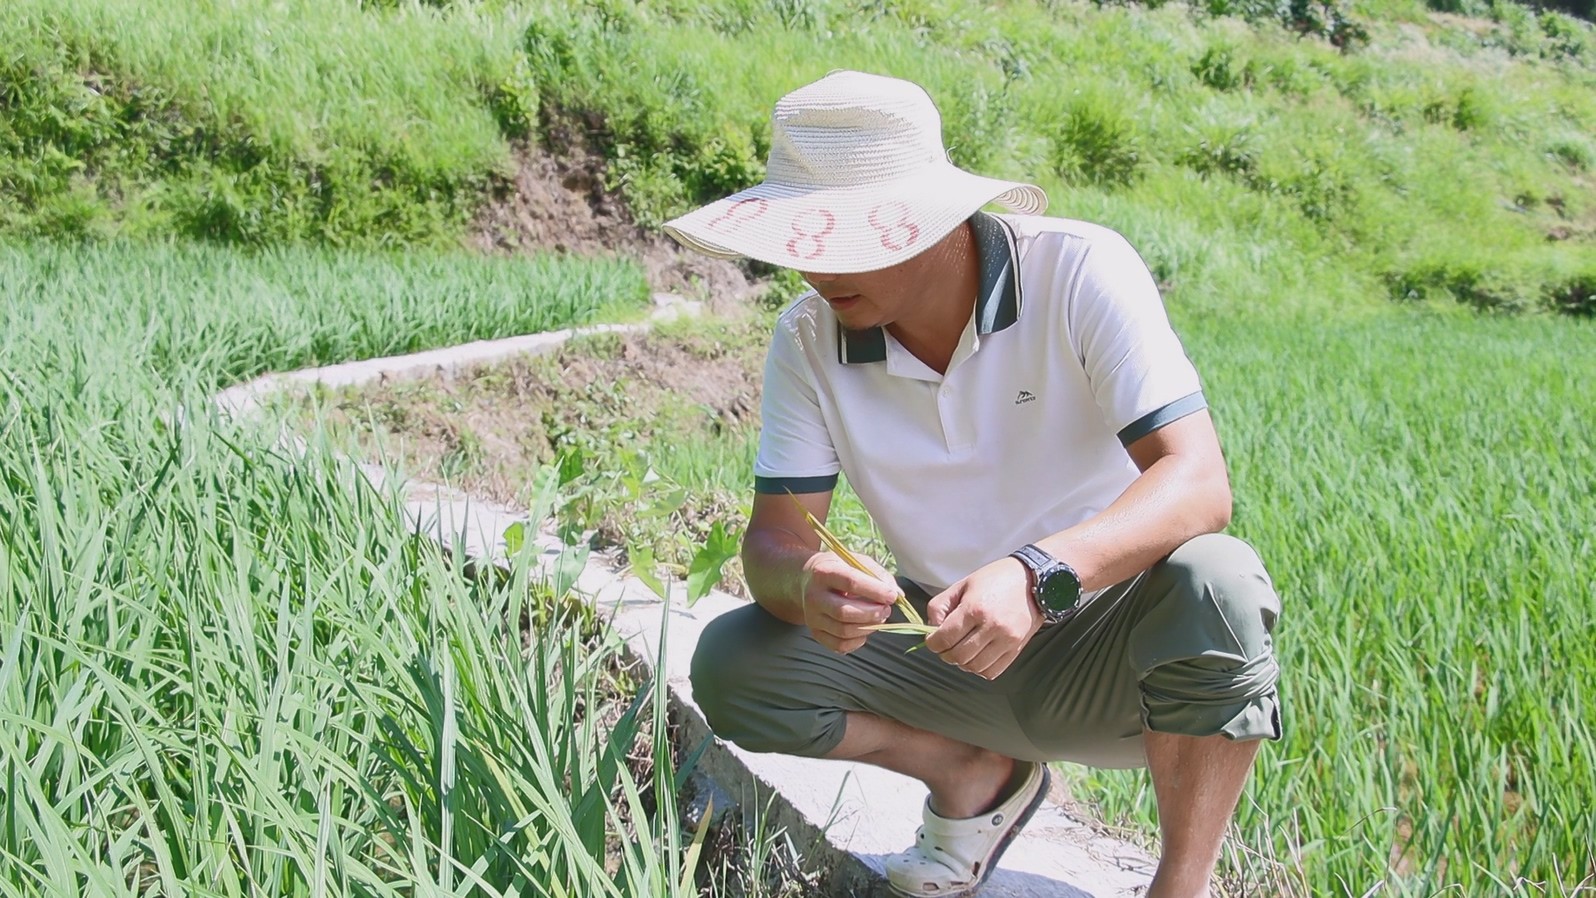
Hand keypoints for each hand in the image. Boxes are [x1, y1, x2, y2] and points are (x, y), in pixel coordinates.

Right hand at [801, 552, 899, 653]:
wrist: (807, 580)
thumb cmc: (838, 569)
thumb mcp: (856, 561)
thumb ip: (878, 574)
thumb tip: (897, 594)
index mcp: (824, 572)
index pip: (851, 583)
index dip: (875, 591)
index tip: (892, 596)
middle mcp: (814, 596)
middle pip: (844, 612)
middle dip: (872, 614)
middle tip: (886, 609)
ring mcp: (812, 617)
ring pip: (843, 631)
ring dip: (868, 628)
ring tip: (878, 618)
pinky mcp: (815, 632)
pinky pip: (839, 645)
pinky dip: (857, 642)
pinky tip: (864, 630)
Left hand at [924, 557, 1041, 679]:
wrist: (1034, 581)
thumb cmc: (996, 579)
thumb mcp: (962, 584)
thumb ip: (940, 606)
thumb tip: (932, 628)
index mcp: (975, 609)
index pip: (945, 638)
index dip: (932, 642)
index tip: (933, 639)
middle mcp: (992, 627)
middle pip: (958, 656)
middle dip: (945, 654)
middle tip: (945, 645)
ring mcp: (1006, 640)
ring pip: (974, 667)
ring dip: (962, 663)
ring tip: (962, 649)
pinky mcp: (1017, 649)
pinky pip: (992, 671)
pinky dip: (979, 669)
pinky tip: (977, 656)